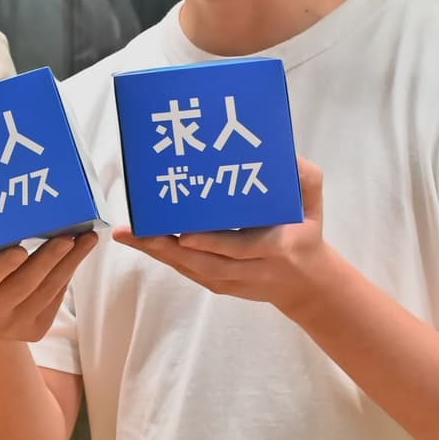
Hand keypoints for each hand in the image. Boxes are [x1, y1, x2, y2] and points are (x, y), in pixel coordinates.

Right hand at [0, 219, 98, 346]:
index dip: (2, 267)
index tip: (19, 249)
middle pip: (23, 285)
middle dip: (48, 260)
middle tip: (67, 237)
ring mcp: (14, 325)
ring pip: (46, 292)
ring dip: (69, 264)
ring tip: (86, 239)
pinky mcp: (35, 330)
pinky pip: (54, 299)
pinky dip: (67, 275)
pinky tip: (79, 254)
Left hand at [112, 157, 332, 315]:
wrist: (306, 283)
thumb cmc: (305, 233)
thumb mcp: (311, 205)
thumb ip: (304, 178)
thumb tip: (284, 153)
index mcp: (276, 248)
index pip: (240, 249)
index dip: (213, 243)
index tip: (185, 235)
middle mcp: (251, 269)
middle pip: (205, 263)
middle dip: (167, 248)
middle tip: (134, 232)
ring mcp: (233, 281)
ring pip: (191, 269)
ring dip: (157, 252)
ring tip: (127, 234)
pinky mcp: (220, 286)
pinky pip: (188, 271)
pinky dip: (164, 257)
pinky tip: (139, 241)